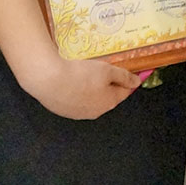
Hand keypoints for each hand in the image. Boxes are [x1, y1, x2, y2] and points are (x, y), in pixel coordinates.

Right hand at [22, 54, 142, 119]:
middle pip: (107, 96)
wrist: (48, 80)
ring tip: (82, 75)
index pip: (124, 92)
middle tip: (98, 71)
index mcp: (110, 102)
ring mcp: (78, 114)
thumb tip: (137, 82)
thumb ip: (124, 76)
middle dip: (106, 85)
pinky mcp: (63, 111)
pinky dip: (75, 92)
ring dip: (90, 89)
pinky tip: (69, 82)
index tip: (121, 72)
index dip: (125, 80)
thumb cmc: (81, 75)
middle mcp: (96, 112)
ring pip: (90, 99)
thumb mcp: (107, 70)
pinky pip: (74, 101)